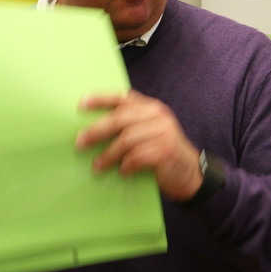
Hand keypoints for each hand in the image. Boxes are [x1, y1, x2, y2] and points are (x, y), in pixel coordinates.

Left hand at [75, 90, 203, 200]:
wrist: (190, 173)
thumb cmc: (161, 153)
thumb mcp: (149, 133)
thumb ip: (130, 126)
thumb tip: (92, 132)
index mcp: (151, 108)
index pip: (123, 98)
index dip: (101, 99)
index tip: (81, 104)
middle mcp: (158, 116)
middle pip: (120, 119)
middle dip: (97, 131)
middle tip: (80, 143)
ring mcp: (163, 132)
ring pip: (126, 140)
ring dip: (108, 155)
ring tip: (97, 166)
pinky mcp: (165, 151)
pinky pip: (137, 157)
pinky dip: (126, 166)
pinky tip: (122, 172)